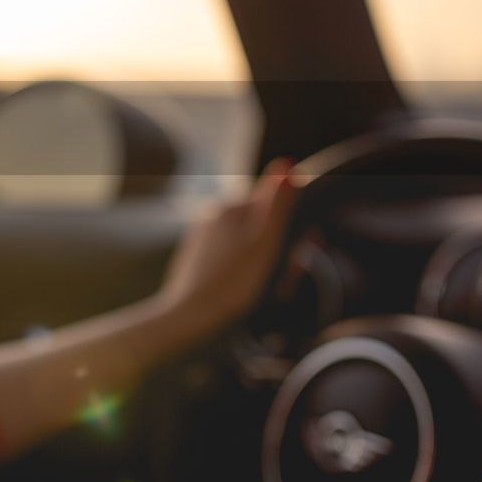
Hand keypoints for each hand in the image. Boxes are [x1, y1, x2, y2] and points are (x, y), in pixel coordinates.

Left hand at [154, 158, 298, 339]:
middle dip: (275, 253)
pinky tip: (243, 295)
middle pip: (260, 227)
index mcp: (228, 207)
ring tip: (261, 293)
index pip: (273, 206)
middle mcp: (211, 215)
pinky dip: (243, 274)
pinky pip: (231, 261)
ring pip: (248, 246)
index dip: (288, 232)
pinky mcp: (197, 257)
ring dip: (262, 267)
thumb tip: (288, 164)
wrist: (189, 318)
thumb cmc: (232, 283)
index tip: (291, 257)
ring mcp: (202, 236)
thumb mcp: (264, 243)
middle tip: (278, 283)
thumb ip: (277, 205)